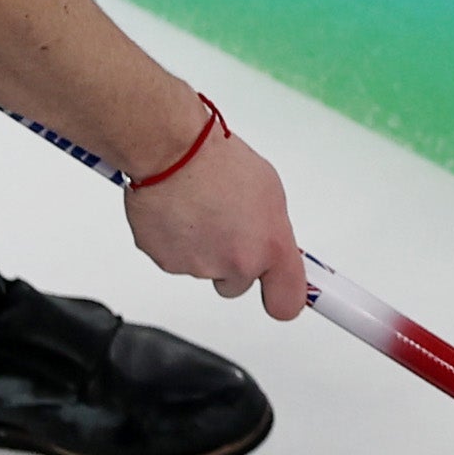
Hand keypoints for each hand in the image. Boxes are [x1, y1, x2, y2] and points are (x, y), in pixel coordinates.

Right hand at [123, 115, 307, 318]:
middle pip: (236, 285)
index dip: (282, 298)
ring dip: (201, 247)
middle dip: (230, 263)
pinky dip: (175, 242)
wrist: (173, 151)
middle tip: (224, 226)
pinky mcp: (166, 263)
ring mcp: (199, 267)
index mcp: (270, 246)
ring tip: (199, 209)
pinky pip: (175, 259)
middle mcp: (237, 264)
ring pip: (204, 269)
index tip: (281, 293)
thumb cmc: (219, 161)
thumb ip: (271, 230)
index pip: (287, 303)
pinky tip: (178, 213)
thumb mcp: (269, 192)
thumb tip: (269, 243)